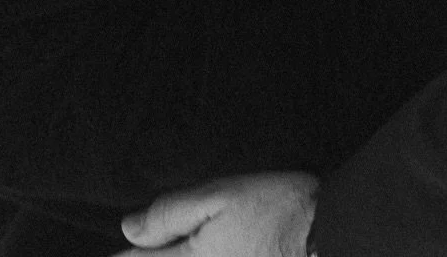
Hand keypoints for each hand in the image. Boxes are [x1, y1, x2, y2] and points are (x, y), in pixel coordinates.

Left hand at [120, 171, 316, 254]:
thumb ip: (171, 213)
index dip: (123, 254)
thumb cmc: (278, 210)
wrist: (327, 237)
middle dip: (146, 255)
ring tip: (161, 248)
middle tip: (137, 247)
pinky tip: (198, 251)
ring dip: (164, 255)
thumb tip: (128, 228)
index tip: (119, 246)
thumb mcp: (222, 195)